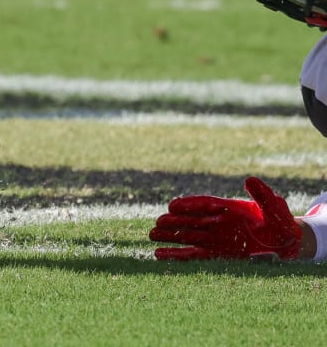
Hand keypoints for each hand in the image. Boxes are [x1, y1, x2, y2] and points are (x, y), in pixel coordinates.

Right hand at [150, 176, 303, 260]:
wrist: (284, 241)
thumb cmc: (279, 222)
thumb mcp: (274, 207)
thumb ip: (263, 196)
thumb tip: (250, 179)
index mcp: (227, 208)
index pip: (204, 205)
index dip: (189, 206)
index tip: (173, 206)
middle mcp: (216, 222)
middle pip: (191, 221)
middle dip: (174, 222)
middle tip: (158, 223)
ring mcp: (215, 238)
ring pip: (188, 236)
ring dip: (170, 236)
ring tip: (152, 235)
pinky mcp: (217, 254)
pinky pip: (194, 255)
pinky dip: (177, 255)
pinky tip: (160, 255)